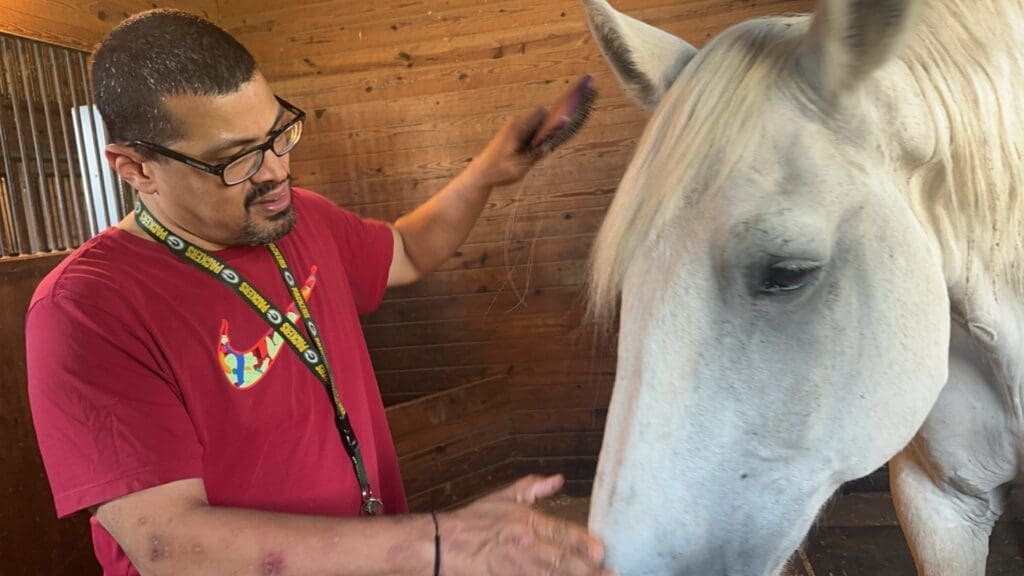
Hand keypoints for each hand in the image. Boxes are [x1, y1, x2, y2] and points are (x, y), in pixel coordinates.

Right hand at [435, 474, 613, 575]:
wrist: (441, 545)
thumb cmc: (472, 522)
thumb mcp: (503, 497)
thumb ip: (533, 487)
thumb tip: (558, 479)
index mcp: (527, 521)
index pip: (562, 532)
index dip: (583, 543)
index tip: (601, 551)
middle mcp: (525, 545)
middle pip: (562, 560)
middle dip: (588, 570)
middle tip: (610, 573)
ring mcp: (516, 568)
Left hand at [466, 108, 548, 187]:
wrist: (481, 173)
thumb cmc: (498, 171)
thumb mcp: (520, 166)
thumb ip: (537, 154)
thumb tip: (551, 145)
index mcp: (517, 127)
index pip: (541, 112)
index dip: (551, 122)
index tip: (554, 136)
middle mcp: (516, 124)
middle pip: (540, 120)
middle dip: (546, 132)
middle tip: (545, 149)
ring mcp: (514, 129)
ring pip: (536, 128)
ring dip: (540, 139)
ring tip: (535, 155)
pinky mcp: (513, 135)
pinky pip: (530, 133)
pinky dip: (534, 142)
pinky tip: (529, 155)